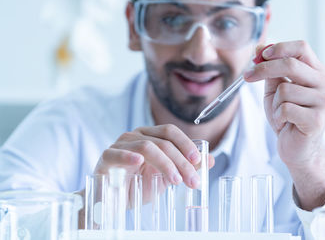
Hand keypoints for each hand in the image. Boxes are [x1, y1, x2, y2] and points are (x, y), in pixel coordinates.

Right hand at [94, 124, 213, 203]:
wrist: (113, 201)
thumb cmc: (138, 185)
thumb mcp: (166, 177)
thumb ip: (186, 167)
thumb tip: (210, 159)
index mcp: (150, 135)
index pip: (170, 132)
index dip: (186, 144)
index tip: (198, 161)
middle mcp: (135, 135)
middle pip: (163, 141)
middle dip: (182, 161)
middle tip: (192, 180)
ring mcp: (120, 144)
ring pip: (147, 147)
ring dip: (166, 164)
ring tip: (176, 181)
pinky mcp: (106, 157)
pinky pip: (117, 153)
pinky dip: (129, 155)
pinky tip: (139, 162)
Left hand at [244, 41, 324, 209]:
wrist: (296, 148)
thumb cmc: (287, 117)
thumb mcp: (275, 90)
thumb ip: (270, 70)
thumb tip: (260, 47)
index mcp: (317, 72)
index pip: (301, 48)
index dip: (279, 48)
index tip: (260, 55)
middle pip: (291, 64)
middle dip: (263, 69)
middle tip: (247, 76)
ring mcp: (324, 101)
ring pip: (284, 90)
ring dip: (274, 103)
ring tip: (281, 113)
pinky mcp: (317, 119)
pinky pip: (285, 108)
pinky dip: (278, 116)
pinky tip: (285, 123)